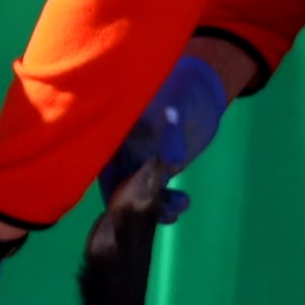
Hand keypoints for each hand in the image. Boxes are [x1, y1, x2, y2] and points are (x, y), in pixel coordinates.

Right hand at [100, 50, 235, 199]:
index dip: (109, 186)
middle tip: (151, 213)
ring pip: (138, 193)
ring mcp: (139, 161)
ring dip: (154, 206)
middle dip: (133, 205)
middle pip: (118, 184)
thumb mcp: (174, 109)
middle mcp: (121, 150)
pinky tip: (179, 207)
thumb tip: (173, 163)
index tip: (122, 203)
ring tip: (176, 208)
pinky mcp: (157, 170)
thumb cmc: (181, 91)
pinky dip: (165, 204)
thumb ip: (170, 134)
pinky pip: (156, 193)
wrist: (202, 92)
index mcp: (114, 132)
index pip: (102, 164)